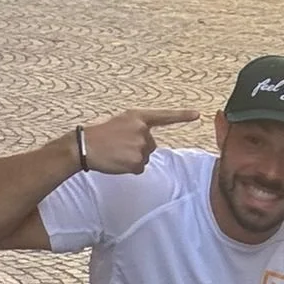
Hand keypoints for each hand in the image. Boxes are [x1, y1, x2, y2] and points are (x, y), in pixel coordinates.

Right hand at [79, 108, 200, 175]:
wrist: (85, 146)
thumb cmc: (99, 135)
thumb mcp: (120, 123)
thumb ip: (136, 129)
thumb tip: (146, 144)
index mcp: (137, 117)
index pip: (164, 116)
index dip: (182, 116)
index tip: (198, 114)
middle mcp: (142, 130)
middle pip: (151, 145)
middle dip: (138, 149)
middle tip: (119, 147)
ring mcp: (141, 146)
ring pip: (145, 158)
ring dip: (133, 159)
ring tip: (116, 153)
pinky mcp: (138, 161)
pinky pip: (139, 168)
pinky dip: (130, 168)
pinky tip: (117, 162)